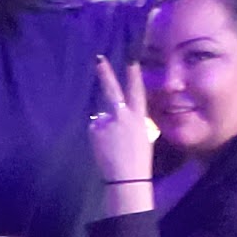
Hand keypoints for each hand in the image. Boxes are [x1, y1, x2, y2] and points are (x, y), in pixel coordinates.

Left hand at [90, 56, 154, 188]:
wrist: (127, 177)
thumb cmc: (139, 159)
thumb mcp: (142, 135)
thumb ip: (128, 121)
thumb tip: (112, 115)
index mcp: (139, 117)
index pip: (137, 92)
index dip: (134, 76)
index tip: (131, 61)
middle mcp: (122, 115)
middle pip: (112, 91)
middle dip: (105, 74)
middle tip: (98, 59)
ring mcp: (107, 122)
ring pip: (103, 118)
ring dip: (105, 127)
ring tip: (113, 145)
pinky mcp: (95, 130)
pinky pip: (96, 128)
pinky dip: (99, 135)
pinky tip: (105, 147)